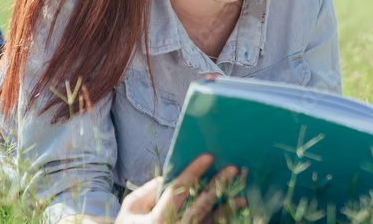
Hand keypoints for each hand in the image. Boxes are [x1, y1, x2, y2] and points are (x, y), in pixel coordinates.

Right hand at [116, 154, 246, 223]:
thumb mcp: (130, 208)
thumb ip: (148, 191)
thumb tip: (171, 176)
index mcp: (156, 220)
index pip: (177, 190)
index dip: (193, 172)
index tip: (208, 156)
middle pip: (199, 205)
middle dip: (217, 186)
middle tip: (232, 168)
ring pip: (209, 222)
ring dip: (227, 210)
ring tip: (242, 199)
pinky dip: (222, 223)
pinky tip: (234, 215)